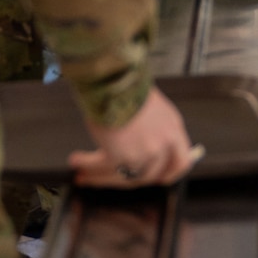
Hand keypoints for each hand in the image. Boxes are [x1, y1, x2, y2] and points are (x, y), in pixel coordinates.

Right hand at [70, 87, 198, 187]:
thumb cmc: (129, 85)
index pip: (181, 162)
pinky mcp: (120, 156)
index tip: (161, 179)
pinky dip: (87, 165)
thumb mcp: (154, 106)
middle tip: (113, 178)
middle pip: (150, 175)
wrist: (115, 79)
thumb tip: (144, 146)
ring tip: (85, 173)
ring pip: (123, 176)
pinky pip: (102, 168)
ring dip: (101, 177)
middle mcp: (162, 144)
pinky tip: (77, 161)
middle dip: (128, 178)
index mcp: (173, 128)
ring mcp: (143, 153)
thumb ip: (155, 129)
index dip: (169, 173)